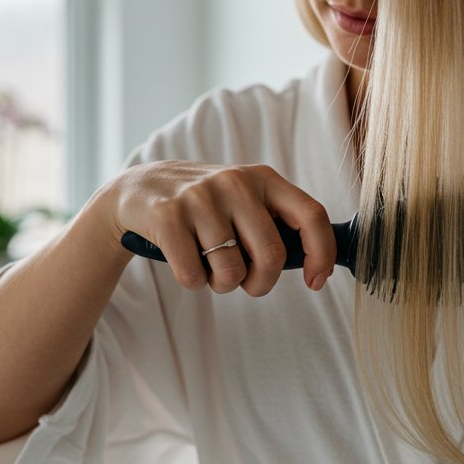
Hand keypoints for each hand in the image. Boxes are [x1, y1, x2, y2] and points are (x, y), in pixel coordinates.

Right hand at [110, 161, 336, 295]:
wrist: (142, 188)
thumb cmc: (208, 206)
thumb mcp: (247, 200)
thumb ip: (279, 225)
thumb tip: (318, 265)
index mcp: (264, 178)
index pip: (311, 215)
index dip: (321, 253)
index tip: (316, 280)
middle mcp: (236, 182)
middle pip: (272, 255)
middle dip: (262, 283)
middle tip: (247, 283)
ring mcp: (200, 197)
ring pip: (231, 272)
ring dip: (223, 284)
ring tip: (210, 265)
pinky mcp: (168, 216)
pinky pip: (194, 277)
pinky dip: (194, 282)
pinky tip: (186, 260)